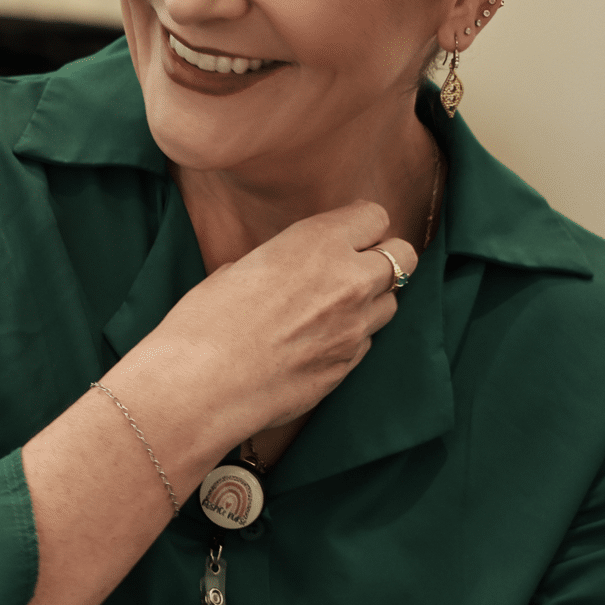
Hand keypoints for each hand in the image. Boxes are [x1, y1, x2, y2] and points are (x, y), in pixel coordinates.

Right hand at [115, 199, 416, 442]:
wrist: (201, 387)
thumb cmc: (205, 322)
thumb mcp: (240, 267)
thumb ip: (283, 260)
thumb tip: (290, 268)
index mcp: (317, 242)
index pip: (375, 216)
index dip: (361, 225)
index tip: (346, 233)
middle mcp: (348, 280)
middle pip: (403, 255)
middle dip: (383, 259)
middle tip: (353, 268)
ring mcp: (354, 327)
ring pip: (391, 302)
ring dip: (371, 300)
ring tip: (332, 308)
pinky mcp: (348, 366)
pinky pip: (366, 342)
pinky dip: (351, 337)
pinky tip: (316, 342)